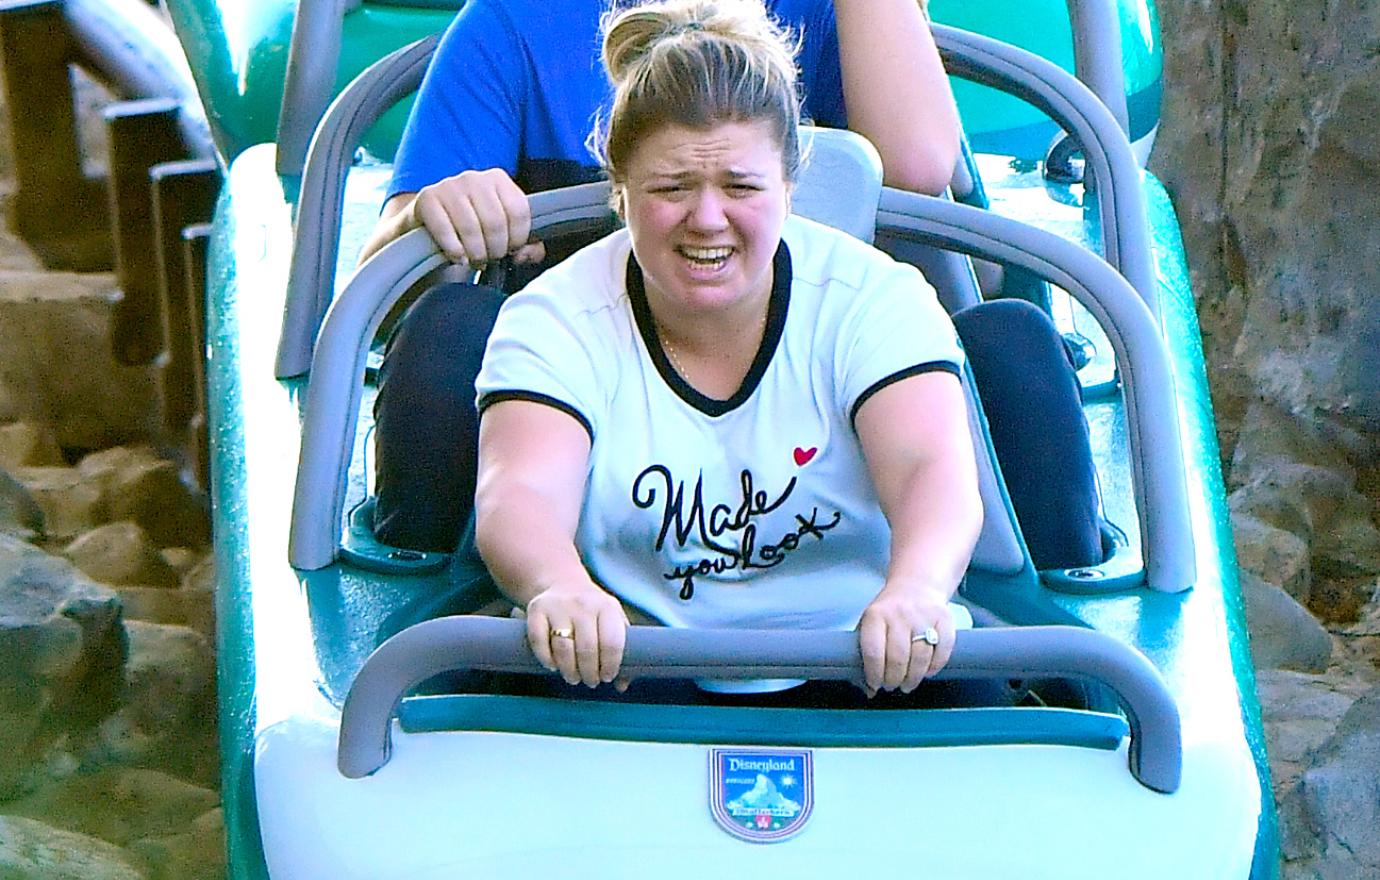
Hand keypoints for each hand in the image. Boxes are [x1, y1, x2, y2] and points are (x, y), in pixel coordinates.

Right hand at [409, 167, 545, 266]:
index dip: (517, 239)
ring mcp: (449, 185)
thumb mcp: (501, 233)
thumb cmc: (470, 230)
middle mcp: (474, 177)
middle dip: (495, 250)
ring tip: (474, 260)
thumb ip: (525, 246)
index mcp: (498, 179)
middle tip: (489, 259)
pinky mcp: (427, 198)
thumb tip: (526, 254)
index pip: (519, 211)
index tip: (510, 250)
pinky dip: (455, 250)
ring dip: (475, 253)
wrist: (426, 224)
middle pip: (496, 222)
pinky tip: (458, 258)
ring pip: (471, 228)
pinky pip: (446, 230)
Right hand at [523, 579, 628, 686]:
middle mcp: (583, 604)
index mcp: (607, 607)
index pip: (612, 642)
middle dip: (589, 673)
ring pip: (563, 648)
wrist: (562, 583)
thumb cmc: (592, 611)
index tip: (607, 677)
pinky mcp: (537, 609)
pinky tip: (553, 666)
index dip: (611, 665)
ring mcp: (558, 606)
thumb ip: (621, 650)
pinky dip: (546, 658)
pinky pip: (538, 640)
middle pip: (587, 649)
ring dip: (569, 670)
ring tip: (573, 677)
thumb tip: (622, 684)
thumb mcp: (612, 620)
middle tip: (590, 681)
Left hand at [857, 582, 955, 695]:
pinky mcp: (944, 619)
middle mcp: (899, 614)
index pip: (873, 652)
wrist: (917, 584)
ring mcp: (923, 616)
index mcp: (876, 615)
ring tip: (907, 684)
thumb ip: (866, 654)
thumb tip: (868, 691)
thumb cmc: (889, 611)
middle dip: (894, 679)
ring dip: (913, 678)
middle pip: (898, 658)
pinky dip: (935, 667)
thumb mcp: (870, 623)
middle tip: (891, 686)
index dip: (874, 674)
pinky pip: (943, 650)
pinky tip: (926, 672)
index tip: (874, 685)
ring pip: (920, 657)